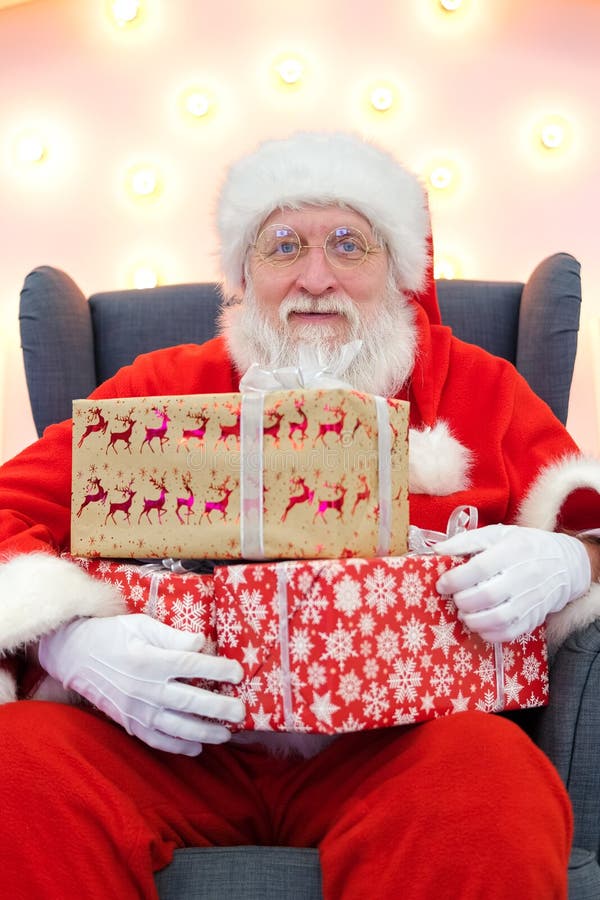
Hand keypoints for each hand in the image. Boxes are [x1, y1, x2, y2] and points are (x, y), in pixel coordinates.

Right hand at [38, 614, 244, 755]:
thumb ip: (174, 636)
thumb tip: (202, 644)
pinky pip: (156, 740)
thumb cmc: (112, 634)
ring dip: (204, 732)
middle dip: (219, 707)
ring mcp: (136, 709)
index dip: (218, 669)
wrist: (74, 655)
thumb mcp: (142, 625)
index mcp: (150, 659)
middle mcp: (145, 687)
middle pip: (189, 700)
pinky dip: (177, 746)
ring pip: (176, 726)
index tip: (238, 673)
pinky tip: (197, 747)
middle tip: (240, 711)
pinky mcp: (128, 722)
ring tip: (225, 733)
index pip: (192, 665)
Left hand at [434, 525, 590, 641]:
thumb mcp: (496, 534)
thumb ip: (466, 541)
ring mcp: (531, 600)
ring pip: (498, 618)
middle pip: (486, 595)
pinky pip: (510, 633)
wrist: (564, 564)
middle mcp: (524, 576)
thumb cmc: (524, 546)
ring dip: (473, 620)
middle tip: (455, 598)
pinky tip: (480, 625)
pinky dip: (489, 634)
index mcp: (513, 550)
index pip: (479, 568)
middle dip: (462, 601)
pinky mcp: (534, 618)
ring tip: (464, 613)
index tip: (442, 584)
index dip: (455, 579)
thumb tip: (437, 551)